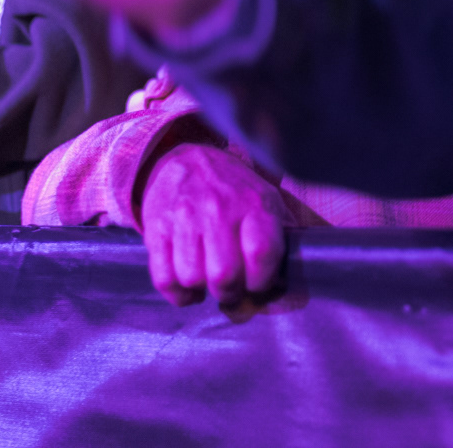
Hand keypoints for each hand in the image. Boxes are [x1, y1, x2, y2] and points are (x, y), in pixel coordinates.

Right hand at [139, 142, 290, 305]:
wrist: (187, 159)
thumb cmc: (233, 189)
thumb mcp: (265, 199)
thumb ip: (282, 232)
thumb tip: (296, 271)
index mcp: (253, 204)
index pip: (262, 253)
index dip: (262, 281)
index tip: (258, 284)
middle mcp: (218, 209)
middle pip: (224, 275)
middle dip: (230, 294)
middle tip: (231, 290)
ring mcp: (184, 218)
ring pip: (191, 278)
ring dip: (201, 291)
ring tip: (207, 283)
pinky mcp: (156, 228)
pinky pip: (163, 277)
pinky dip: (177, 293)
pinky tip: (186, 287)